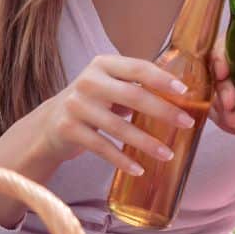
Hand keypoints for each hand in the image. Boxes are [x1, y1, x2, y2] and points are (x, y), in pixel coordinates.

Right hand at [32, 55, 198, 174]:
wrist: (48, 124)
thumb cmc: (90, 103)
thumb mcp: (108, 86)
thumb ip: (136, 86)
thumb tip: (180, 98)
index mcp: (103, 64)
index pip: (138, 67)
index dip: (163, 79)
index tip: (185, 92)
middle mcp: (88, 81)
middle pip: (133, 95)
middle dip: (163, 110)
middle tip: (187, 123)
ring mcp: (76, 105)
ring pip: (119, 126)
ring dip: (147, 142)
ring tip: (168, 154)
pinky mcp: (68, 129)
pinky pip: (102, 147)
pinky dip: (122, 160)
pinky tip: (139, 169)